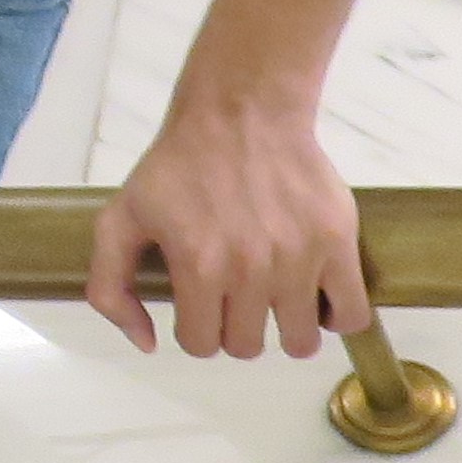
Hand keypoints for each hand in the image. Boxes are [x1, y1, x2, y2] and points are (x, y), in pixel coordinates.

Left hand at [89, 101, 366, 360]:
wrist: (240, 114)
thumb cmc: (178, 167)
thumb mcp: (119, 219)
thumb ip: (110, 287)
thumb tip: (147, 344)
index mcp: (197, 266)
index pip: (201, 345)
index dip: (196, 329)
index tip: (198, 305)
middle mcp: (250, 269)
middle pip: (248, 347)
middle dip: (235, 328)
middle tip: (233, 296)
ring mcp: (298, 259)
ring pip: (300, 342)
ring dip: (284, 328)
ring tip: (273, 298)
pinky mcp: (338, 244)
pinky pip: (351, 315)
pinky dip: (335, 316)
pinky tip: (314, 294)